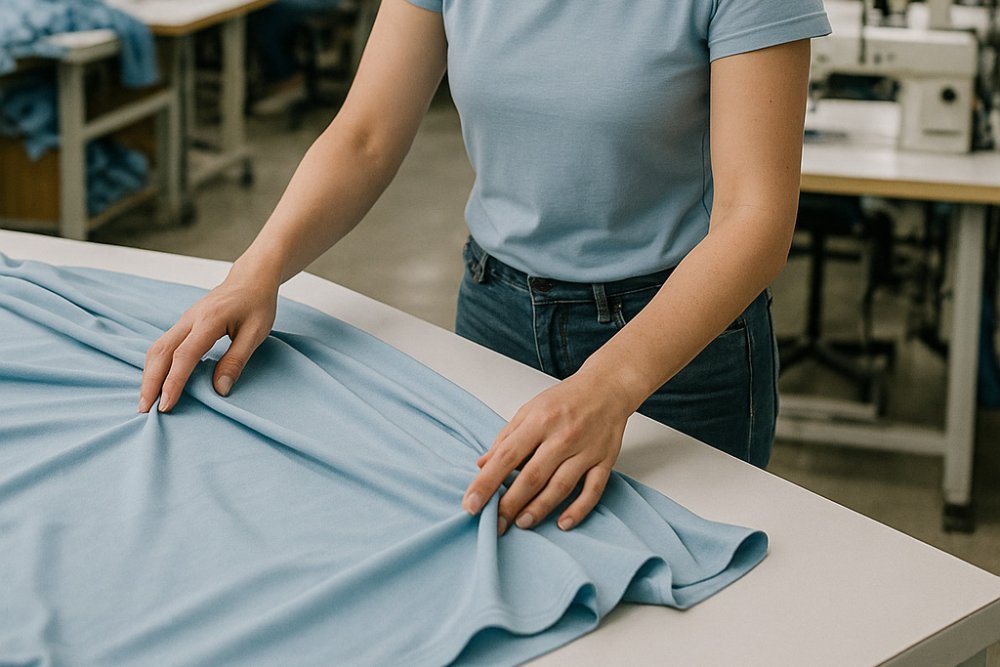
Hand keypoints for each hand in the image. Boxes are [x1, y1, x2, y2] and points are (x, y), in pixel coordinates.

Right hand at [138, 265, 278, 412]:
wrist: (251, 279)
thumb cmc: (257, 304)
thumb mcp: (255, 333)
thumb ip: (236, 361)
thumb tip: (219, 390)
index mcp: (208, 321)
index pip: (184, 356)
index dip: (173, 382)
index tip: (166, 406)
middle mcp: (189, 319)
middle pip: (160, 352)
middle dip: (150, 382)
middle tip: (145, 410)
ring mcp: (184, 320)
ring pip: (156, 348)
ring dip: (148, 375)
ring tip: (147, 400)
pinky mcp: (184, 324)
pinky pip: (162, 345)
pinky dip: (155, 365)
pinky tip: (156, 381)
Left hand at [462, 371, 631, 534]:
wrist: (607, 387)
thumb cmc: (565, 400)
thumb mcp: (529, 410)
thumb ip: (506, 438)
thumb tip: (482, 464)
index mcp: (539, 421)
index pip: (507, 456)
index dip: (486, 482)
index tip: (471, 504)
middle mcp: (562, 436)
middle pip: (532, 476)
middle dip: (510, 504)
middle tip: (494, 524)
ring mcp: (586, 450)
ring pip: (560, 486)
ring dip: (539, 508)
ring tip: (521, 523)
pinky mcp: (605, 460)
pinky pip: (593, 490)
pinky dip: (579, 509)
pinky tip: (563, 523)